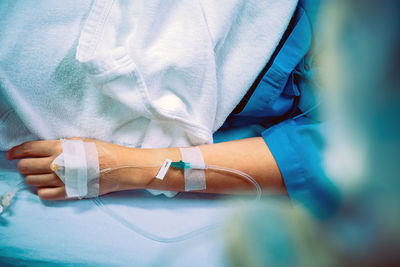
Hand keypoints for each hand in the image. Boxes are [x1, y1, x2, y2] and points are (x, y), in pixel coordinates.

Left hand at [6, 138, 144, 199]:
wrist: (119, 167)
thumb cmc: (103, 151)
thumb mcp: (79, 141)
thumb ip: (59, 145)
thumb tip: (41, 150)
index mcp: (58, 148)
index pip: (28, 149)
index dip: (16, 151)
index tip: (11, 154)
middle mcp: (56, 164)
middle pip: (25, 166)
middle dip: (23, 165)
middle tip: (28, 165)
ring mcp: (61, 180)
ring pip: (32, 180)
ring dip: (32, 177)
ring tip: (40, 174)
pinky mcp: (68, 192)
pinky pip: (44, 194)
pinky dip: (41, 190)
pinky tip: (47, 185)